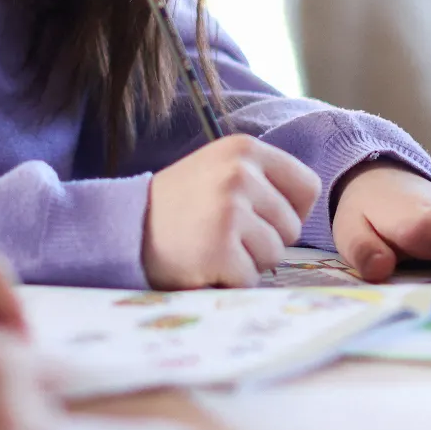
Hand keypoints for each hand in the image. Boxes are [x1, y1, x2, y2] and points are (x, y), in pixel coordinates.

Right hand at [144, 134, 321, 287]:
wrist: (123, 226)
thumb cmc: (178, 205)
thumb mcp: (219, 169)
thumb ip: (262, 179)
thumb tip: (307, 210)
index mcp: (244, 149)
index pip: (307, 187)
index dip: (291, 211)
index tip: (262, 218)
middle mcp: (240, 174)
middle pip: (292, 227)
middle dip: (265, 240)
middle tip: (223, 233)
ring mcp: (229, 210)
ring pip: (275, 255)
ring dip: (248, 261)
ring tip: (212, 246)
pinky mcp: (219, 248)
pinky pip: (250, 278)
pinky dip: (229, 280)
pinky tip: (202, 262)